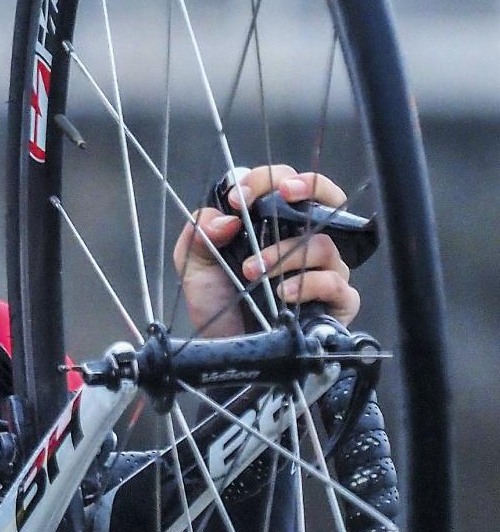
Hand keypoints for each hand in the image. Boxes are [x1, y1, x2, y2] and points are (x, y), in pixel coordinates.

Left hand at [173, 165, 361, 338]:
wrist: (229, 351)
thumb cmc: (218, 306)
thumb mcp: (194, 265)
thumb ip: (200, 232)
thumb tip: (226, 217)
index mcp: (271, 225)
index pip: (281, 184)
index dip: (264, 180)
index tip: (238, 198)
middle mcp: (302, 241)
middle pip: (325, 197)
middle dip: (307, 186)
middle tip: (283, 194)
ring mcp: (323, 270)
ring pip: (323, 244)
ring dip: (285, 254)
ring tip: (253, 272)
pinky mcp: (336, 301)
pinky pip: (336, 283)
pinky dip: (308, 285)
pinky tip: (283, 294)